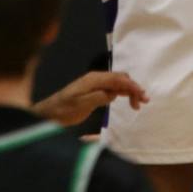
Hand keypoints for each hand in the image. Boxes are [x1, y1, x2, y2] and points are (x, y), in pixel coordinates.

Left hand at [33, 70, 147, 126]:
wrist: (49, 113)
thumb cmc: (64, 110)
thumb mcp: (81, 104)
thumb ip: (99, 97)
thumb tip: (114, 93)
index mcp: (94, 79)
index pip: (118, 78)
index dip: (132, 86)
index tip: (143, 97)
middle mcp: (96, 79)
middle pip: (120, 78)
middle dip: (133, 88)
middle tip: (143, 102)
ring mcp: (95, 84)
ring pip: (117, 83)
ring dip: (129, 91)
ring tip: (138, 104)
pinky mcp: (94, 91)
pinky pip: (112, 89)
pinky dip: (122, 93)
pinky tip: (126, 101)